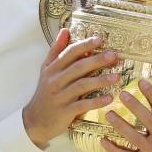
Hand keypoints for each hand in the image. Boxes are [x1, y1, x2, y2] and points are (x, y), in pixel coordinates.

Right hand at [22, 29, 117, 148]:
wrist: (34, 121)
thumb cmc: (45, 93)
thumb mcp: (47, 70)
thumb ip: (56, 50)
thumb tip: (65, 30)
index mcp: (52, 69)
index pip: (69, 53)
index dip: (85, 45)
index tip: (100, 39)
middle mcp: (55, 81)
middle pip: (78, 67)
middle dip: (97, 60)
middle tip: (114, 56)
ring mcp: (60, 97)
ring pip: (82, 85)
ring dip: (100, 80)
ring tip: (117, 77)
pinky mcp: (64, 112)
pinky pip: (82, 105)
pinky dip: (96, 101)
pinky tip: (109, 98)